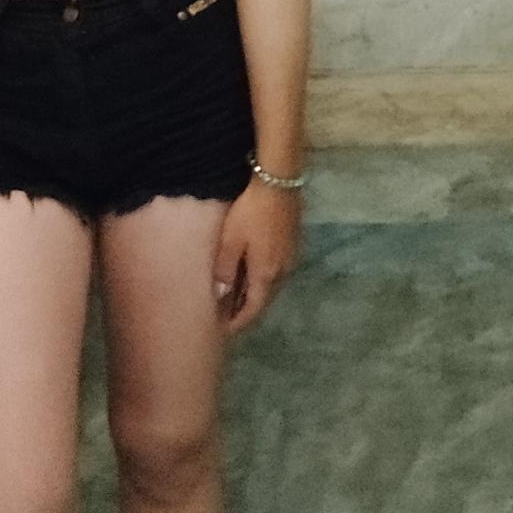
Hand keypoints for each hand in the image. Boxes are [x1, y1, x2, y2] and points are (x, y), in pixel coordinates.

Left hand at [212, 180, 301, 332]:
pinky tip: (250, 274)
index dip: (239, 321)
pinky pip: (275, 271)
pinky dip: (261, 279)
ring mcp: (291, 257)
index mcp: (267, 274)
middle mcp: (283, 271)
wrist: (278, 182)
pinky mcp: (292, 243)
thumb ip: (225, 269)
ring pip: (271, 285)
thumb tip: (220, 296)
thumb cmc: (250, 212)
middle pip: (265, 299)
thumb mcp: (231, 241)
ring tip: (236, 298)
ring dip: (255, 294)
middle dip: (246, 310)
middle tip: (227, 316)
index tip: (225, 330)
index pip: (254, 308)